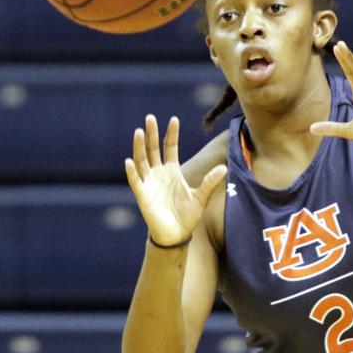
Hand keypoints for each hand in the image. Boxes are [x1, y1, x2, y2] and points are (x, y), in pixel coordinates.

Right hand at [124, 114, 226, 246]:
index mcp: (172, 170)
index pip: (170, 147)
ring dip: (139, 146)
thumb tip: (224, 167)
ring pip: (141, 160)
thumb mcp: (201, 197)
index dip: (171, 134)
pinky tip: (129, 161)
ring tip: (139, 132)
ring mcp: (149, 182)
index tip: (173, 119)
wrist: (176, 235)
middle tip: (150, 117)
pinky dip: (131, 171)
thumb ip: (210, 182)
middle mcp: (158, 173)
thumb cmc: (187, 216)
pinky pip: (135, 181)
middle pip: (153, 148)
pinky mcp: (142, 195)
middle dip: (151, 133)